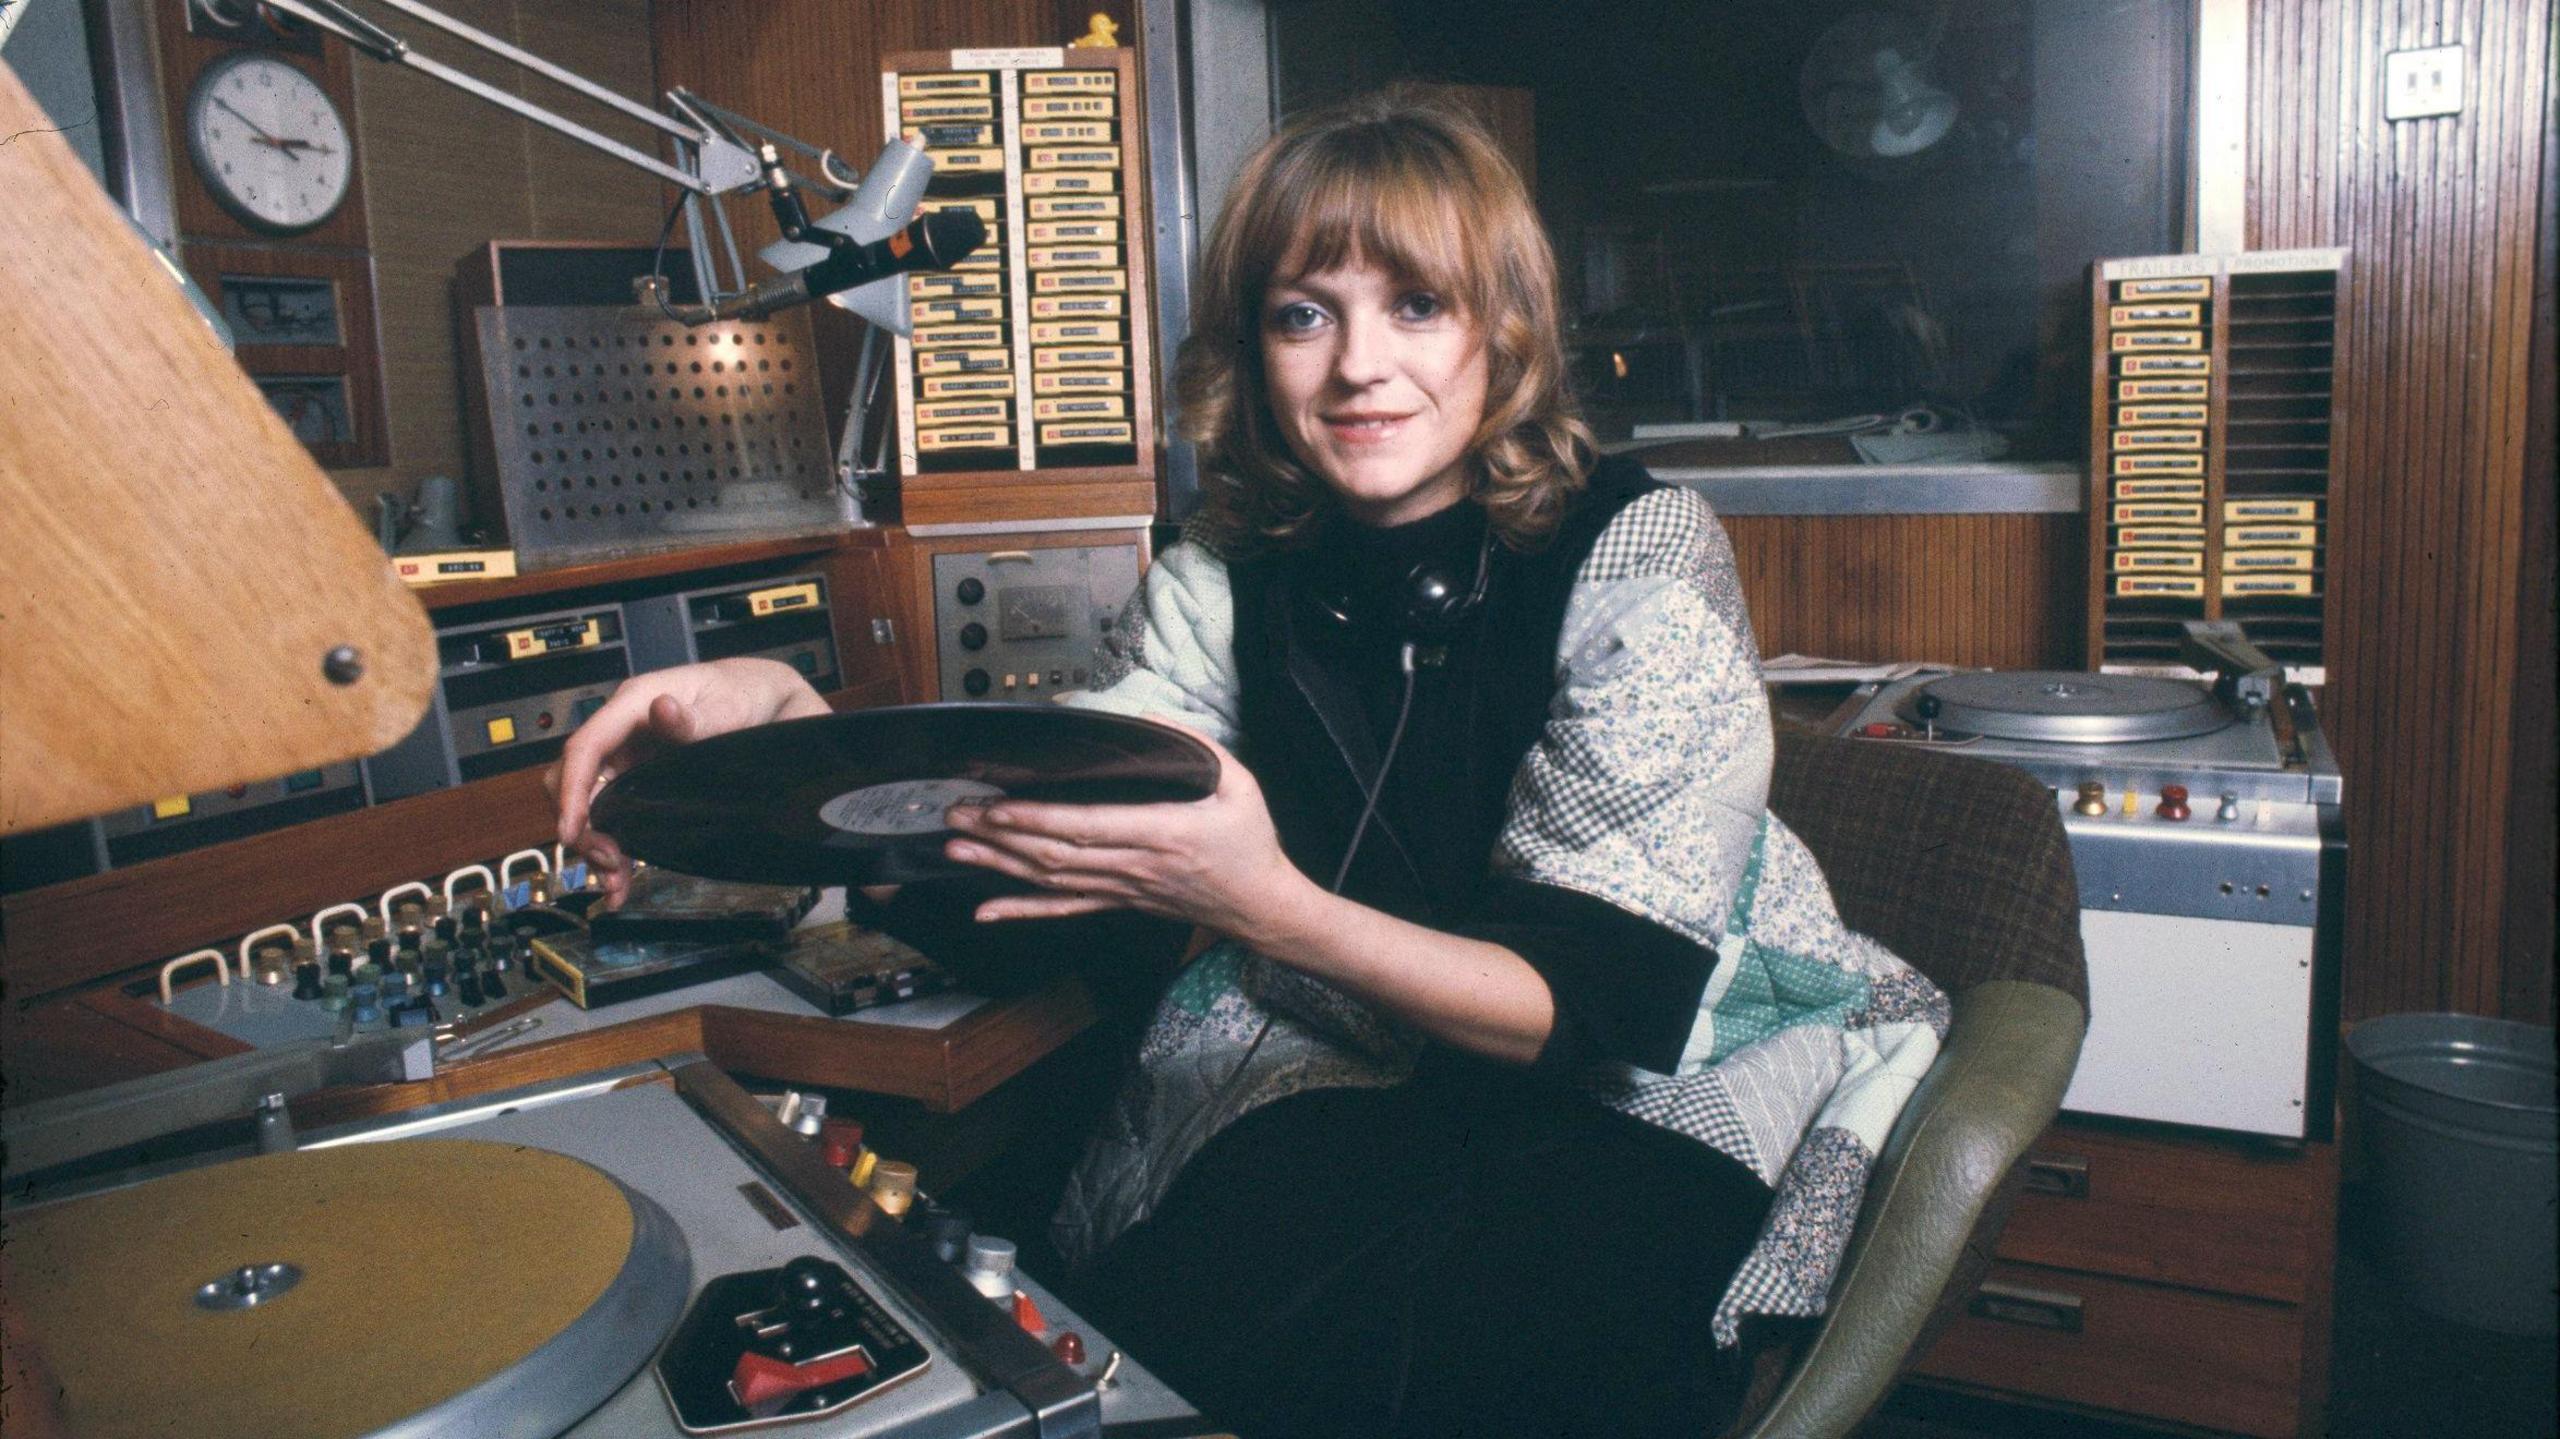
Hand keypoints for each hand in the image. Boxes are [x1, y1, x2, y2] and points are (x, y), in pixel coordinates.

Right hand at [545, 658, 829, 903]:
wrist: (764, 701)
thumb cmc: (743, 694)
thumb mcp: (726, 705)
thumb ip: (694, 717)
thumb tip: (662, 709)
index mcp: (634, 704)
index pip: (587, 747)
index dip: (572, 789)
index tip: (571, 831)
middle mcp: (622, 732)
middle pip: (579, 779)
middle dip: (582, 824)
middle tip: (607, 861)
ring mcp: (629, 757)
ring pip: (592, 803)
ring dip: (595, 843)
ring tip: (614, 880)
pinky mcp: (639, 780)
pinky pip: (615, 814)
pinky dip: (614, 846)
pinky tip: (619, 878)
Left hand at [943, 733, 1312, 936]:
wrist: (1260, 905)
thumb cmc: (1250, 845)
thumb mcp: (1241, 786)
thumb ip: (1200, 748)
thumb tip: (1149, 720)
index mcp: (1162, 834)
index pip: (1087, 827)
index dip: (1038, 819)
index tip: (998, 807)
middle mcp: (1134, 866)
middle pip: (1054, 853)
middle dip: (999, 835)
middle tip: (956, 816)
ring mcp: (1122, 889)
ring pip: (1050, 879)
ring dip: (999, 864)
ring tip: (955, 847)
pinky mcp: (1119, 903)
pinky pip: (1064, 908)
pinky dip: (1022, 910)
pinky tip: (987, 910)